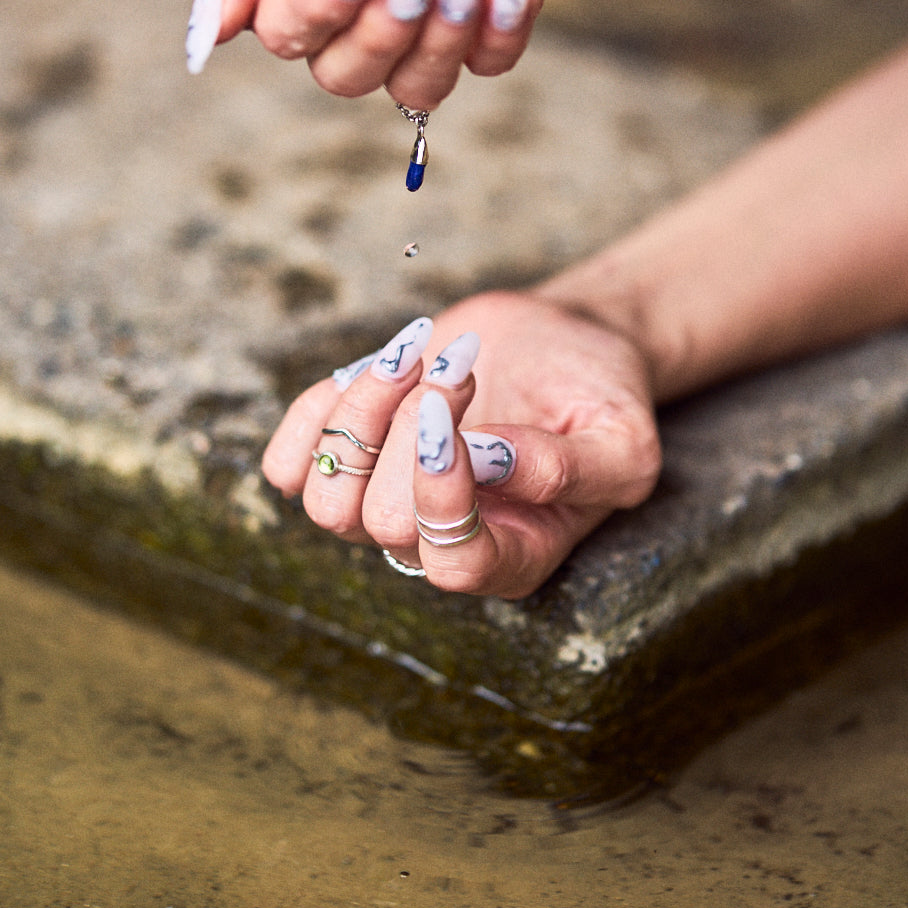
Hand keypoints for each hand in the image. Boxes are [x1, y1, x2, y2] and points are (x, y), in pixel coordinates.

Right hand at [192, 0, 598, 109]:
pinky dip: (494, 36)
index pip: (286, 32)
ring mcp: (433, 6)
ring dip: (434, 42)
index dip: (318, 13)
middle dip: (380, 32)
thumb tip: (209, 25)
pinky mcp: (498, 4)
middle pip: (344, 73)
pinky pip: (490, 63)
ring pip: (415, 87)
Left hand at [261, 292, 660, 598]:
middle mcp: (439, 546)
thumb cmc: (598, 398)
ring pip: (324, 497)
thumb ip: (568, 468)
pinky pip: (287, 468)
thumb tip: (485, 462)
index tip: (452, 410)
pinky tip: (379, 371)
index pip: (454, 562)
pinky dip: (318, 412)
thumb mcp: (620, 439)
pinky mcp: (345, 465)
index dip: (441, 494)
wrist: (557, 345)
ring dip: (364, 410)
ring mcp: (382, 509)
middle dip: (412, 426)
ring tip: (419, 354)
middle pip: (381, 520)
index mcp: (513, 557)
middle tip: (460, 366)